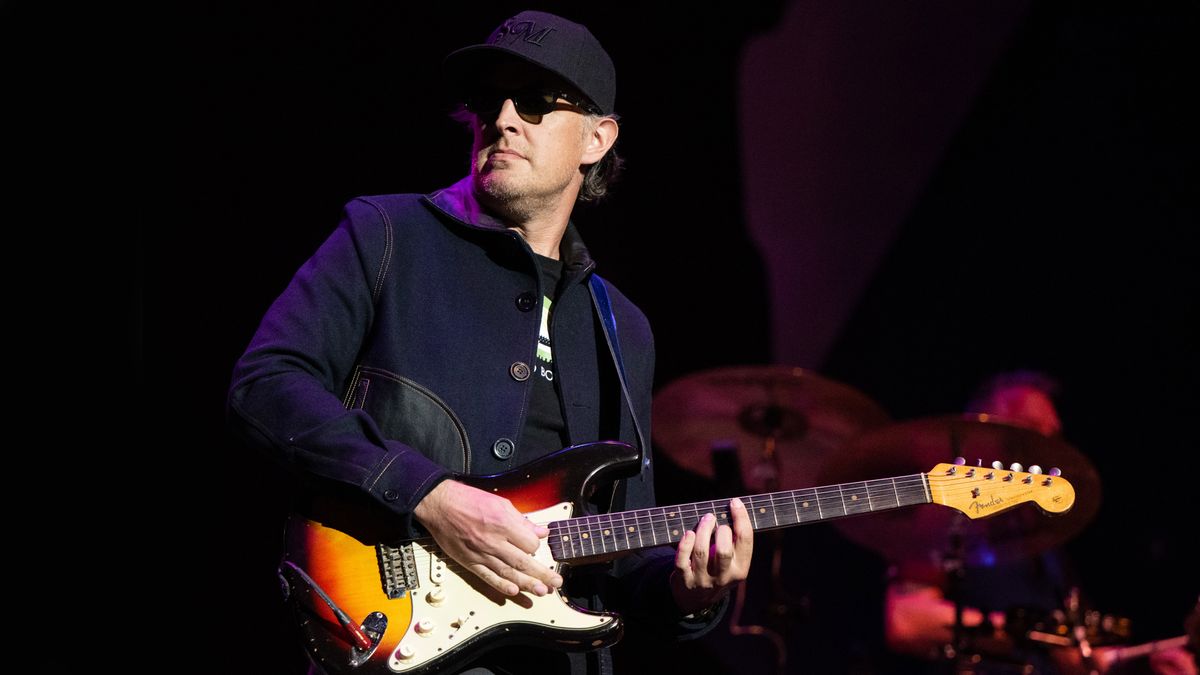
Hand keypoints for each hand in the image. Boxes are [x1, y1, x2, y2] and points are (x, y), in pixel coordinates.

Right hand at [413, 480, 562, 596]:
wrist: (440, 505)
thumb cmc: (468, 500)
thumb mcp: (500, 503)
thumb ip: (522, 520)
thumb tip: (541, 530)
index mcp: (503, 523)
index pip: (530, 543)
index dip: (536, 546)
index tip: (535, 546)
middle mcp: (493, 541)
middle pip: (523, 562)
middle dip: (542, 574)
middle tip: (555, 583)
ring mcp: (481, 554)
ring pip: (508, 573)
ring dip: (527, 584)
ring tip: (541, 591)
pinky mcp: (470, 562)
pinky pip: (488, 577)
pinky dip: (501, 586)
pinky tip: (514, 592)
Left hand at [670, 497, 753, 613]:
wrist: (697, 599)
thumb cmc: (717, 569)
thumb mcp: (733, 561)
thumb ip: (735, 541)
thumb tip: (734, 506)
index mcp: (741, 569)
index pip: (745, 541)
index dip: (741, 518)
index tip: (735, 503)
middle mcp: (723, 577)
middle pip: (724, 550)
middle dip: (719, 530)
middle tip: (714, 519)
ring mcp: (703, 580)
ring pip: (701, 553)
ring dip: (701, 531)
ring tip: (704, 520)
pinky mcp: (685, 580)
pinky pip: (682, 561)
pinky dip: (684, 545)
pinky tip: (688, 534)